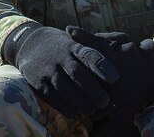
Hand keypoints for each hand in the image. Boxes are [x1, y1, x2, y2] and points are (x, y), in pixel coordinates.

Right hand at [2, 23, 119, 117]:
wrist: (29, 43)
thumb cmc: (62, 46)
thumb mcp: (76, 41)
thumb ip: (98, 44)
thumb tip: (124, 41)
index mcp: (73, 45)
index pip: (88, 54)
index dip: (102, 65)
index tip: (115, 77)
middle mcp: (60, 56)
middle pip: (77, 72)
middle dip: (92, 88)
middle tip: (106, 102)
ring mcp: (47, 69)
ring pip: (63, 86)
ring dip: (78, 100)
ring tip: (91, 111)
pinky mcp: (37, 81)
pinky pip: (50, 95)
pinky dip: (63, 105)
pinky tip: (75, 113)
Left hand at [66, 27, 153, 132]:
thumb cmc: (128, 56)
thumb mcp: (106, 45)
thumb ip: (86, 39)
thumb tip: (67, 29)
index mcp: (96, 75)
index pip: (74, 86)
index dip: (74, 85)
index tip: (75, 83)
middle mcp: (103, 91)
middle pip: (81, 101)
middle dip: (81, 100)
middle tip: (84, 96)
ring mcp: (112, 107)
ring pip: (90, 116)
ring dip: (90, 113)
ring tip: (92, 107)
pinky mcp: (122, 118)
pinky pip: (101, 130)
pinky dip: (99, 129)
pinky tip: (99, 124)